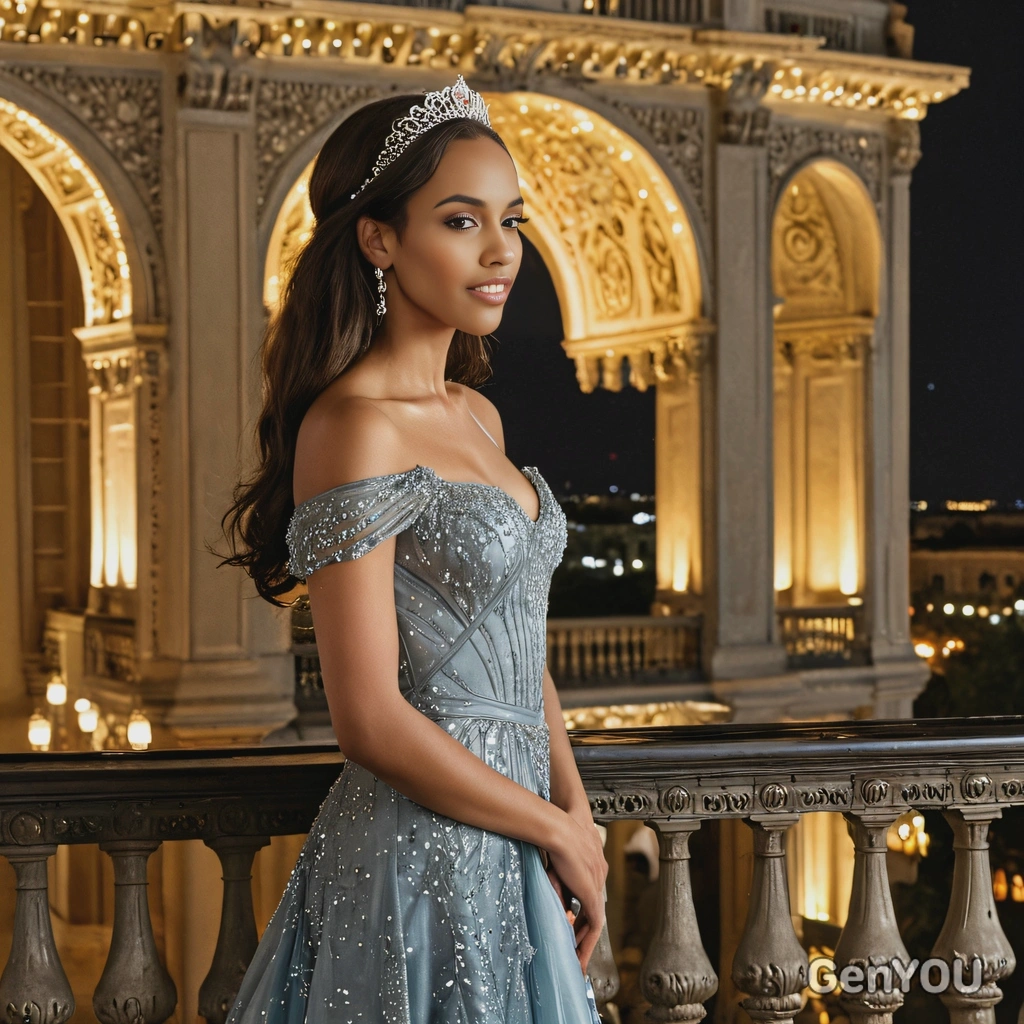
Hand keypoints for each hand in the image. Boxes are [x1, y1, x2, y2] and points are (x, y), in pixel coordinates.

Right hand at [546, 811, 607, 974]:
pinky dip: (587, 940)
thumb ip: (560, 887)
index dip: (580, 913)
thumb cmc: (553, 837)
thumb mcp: (556, 866)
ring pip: (595, 921)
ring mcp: (597, 883)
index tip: (572, 927)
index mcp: (592, 865)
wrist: (559, 828)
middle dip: (583, 933)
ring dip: (585, 942)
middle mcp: (599, 875)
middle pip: (592, 911)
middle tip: (576, 952)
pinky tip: (579, 952)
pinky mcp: (591, 892)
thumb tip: (562, 910)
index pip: (588, 896)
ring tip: (577, 959)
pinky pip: (593, 924)